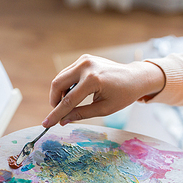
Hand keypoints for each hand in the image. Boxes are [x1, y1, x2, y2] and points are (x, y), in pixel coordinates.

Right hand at [43, 54, 164, 127]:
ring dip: (60, 93)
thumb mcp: (104, 109)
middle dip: (54, 101)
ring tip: (69, 104)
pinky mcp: (84, 58)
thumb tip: (63, 121)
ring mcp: (84, 60)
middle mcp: (86, 66)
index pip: (68, 100)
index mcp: (93, 80)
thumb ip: (81, 114)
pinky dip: (66, 85)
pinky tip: (74, 94)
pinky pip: (68, 73)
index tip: (46, 124)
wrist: (135, 77)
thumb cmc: (123, 95)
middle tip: (58, 113)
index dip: (56, 114)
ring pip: (60, 78)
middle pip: (58, 84)